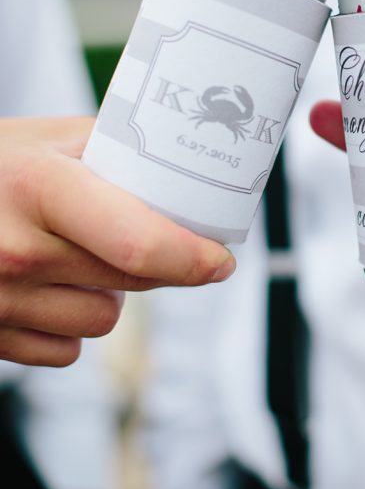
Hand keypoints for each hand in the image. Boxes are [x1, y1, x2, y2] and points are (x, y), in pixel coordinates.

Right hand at [0, 117, 235, 366]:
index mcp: (41, 188)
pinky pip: (65, 350)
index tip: (220, 259)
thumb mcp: (40, 138)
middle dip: (159, 263)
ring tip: (75, 254)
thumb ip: (108, 151)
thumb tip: (179, 170)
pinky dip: (67, 324)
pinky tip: (44, 287)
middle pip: (132, 282)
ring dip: (107, 293)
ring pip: (104, 320)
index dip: (193, 259)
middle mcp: (19, 252)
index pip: (139, 246)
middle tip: (154, 235)